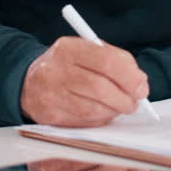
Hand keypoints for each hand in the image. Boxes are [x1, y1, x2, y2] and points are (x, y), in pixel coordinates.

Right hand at [20, 36, 149, 127]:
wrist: (28, 81)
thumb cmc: (67, 65)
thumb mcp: (87, 51)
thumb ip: (115, 60)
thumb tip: (139, 82)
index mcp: (68, 48)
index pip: (106, 61)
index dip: (129, 76)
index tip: (141, 86)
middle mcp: (56, 70)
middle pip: (100, 88)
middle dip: (124, 98)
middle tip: (134, 101)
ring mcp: (51, 94)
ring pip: (93, 109)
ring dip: (113, 111)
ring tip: (119, 106)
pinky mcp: (50, 116)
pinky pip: (84, 122)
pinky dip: (100, 119)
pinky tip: (101, 112)